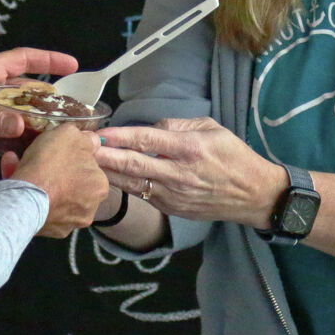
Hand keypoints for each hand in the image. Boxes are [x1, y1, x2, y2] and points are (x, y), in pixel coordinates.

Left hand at [0, 48, 76, 172]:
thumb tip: (21, 125)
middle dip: (49, 101)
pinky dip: (22, 143)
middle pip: (27, 92)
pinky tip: (35, 151)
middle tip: (72, 113)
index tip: (72, 66)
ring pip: (21, 116)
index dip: (48, 61)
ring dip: (38, 125)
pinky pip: (10, 137)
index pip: (23, 60)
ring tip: (60, 135)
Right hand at [6, 125, 110, 237]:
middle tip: (36, 157)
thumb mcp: (68, 135)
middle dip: (53, 170)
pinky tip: (15, 179)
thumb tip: (92, 141)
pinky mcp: (50, 232)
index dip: (71, 156)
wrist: (24, 197)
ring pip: (54, 196)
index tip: (55, 151)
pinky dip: (30, 195)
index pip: (88, 168)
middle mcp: (89, 208)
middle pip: (71, 183)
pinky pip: (41, 209)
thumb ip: (85, 138)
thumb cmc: (49, 164)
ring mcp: (69, 223)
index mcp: (100, 186)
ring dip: (39, 181)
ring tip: (18, 164)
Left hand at [93, 117, 285, 226]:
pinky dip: (124, 185)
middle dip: (104, 156)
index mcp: (190, 149)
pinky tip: (108, 177)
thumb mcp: (212, 129)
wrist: (252, 195)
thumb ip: (179, 125)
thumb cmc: (234, 157)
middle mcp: (179, 174)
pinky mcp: (172, 209)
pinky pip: (142, 195)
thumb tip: (151, 129)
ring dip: (108, 173)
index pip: (147, 140)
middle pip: (133, 165)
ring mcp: (174, 195)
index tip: (100, 131)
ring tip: (85, 164)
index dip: (120, 136)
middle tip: (82, 149)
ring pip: (132, 184)